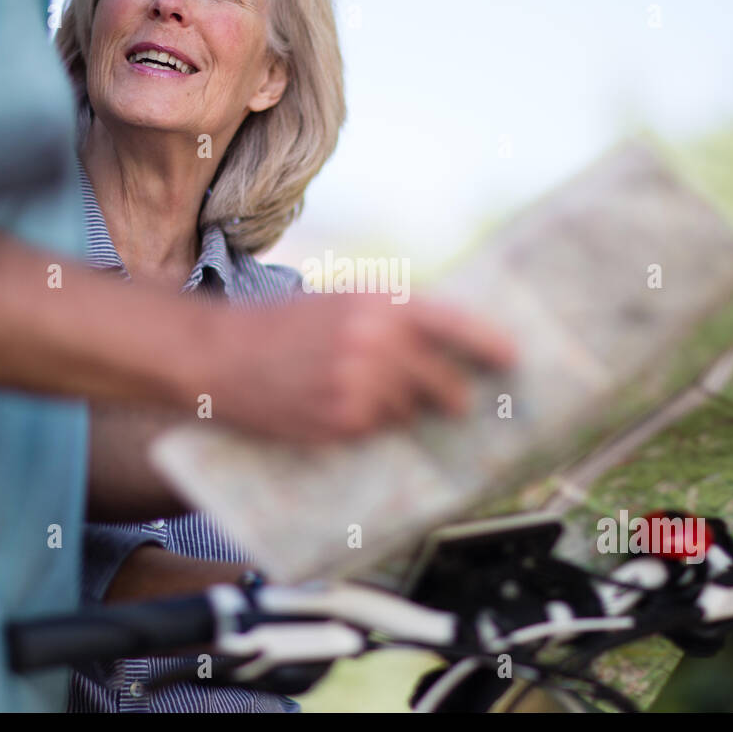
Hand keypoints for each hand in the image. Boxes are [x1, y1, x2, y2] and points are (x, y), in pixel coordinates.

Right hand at [195, 293, 515, 442]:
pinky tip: (337, 409)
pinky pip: (376, 431)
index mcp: (378, 302)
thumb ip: (391, 318)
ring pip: (408, 411)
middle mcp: (375, 342)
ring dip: (398, 410)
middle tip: (458, 404)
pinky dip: (367, 425)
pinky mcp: (341, 422)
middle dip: (452, 396)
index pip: (453, 324)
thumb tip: (445, 345)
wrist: (219, 354)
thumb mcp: (339, 300)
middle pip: (442, 382)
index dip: (490, 343)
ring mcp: (360, 386)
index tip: (513, 359)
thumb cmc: (280, 325)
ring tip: (359, 394)